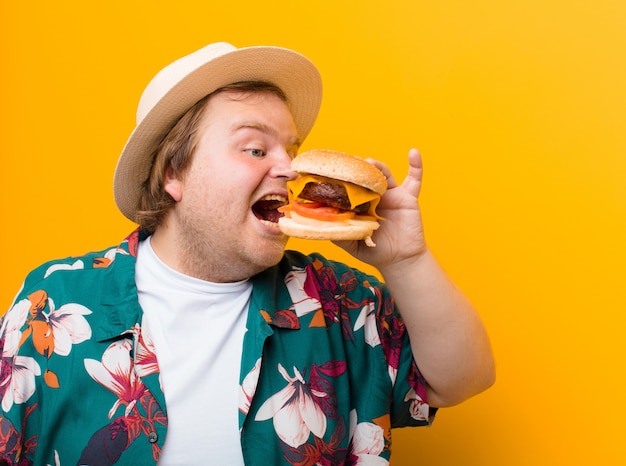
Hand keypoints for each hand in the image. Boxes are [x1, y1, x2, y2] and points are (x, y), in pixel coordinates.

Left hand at [334, 148, 426, 268]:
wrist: (400, 260)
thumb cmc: (375, 251)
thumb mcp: (352, 243)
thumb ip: (340, 233)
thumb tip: (321, 224)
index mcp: (359, 204)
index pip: (348, 186)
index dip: (341, 177)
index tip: (331, 168)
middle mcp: (373, 195)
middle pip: (364, 176)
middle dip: (356, 167)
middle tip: (348, 162)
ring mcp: (391, 194)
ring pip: (384, 174)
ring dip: (376, 165)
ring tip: (369, 163)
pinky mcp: (407, 196)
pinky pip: (415, 178)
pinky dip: (416, 165)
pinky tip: (413, 152)